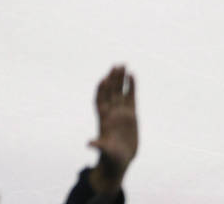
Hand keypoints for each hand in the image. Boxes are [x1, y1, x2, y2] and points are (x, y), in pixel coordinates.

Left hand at [87, 66, 137, 194]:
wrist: (119, 160)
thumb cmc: (110, 157)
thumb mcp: (105, 151)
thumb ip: (99, 146)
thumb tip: (89, 144)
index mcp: (103, 118)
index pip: (100, 100)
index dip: (101, 90)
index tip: (104, 79)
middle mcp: (111, 112)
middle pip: (110, 92)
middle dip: (113, 79)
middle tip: (116, 65)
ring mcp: (120, 112)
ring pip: (120, 91)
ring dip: (121, 79)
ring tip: (123, 65)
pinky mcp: (131, 114)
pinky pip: (131, 97)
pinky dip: (131, 87)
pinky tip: (133, 75)